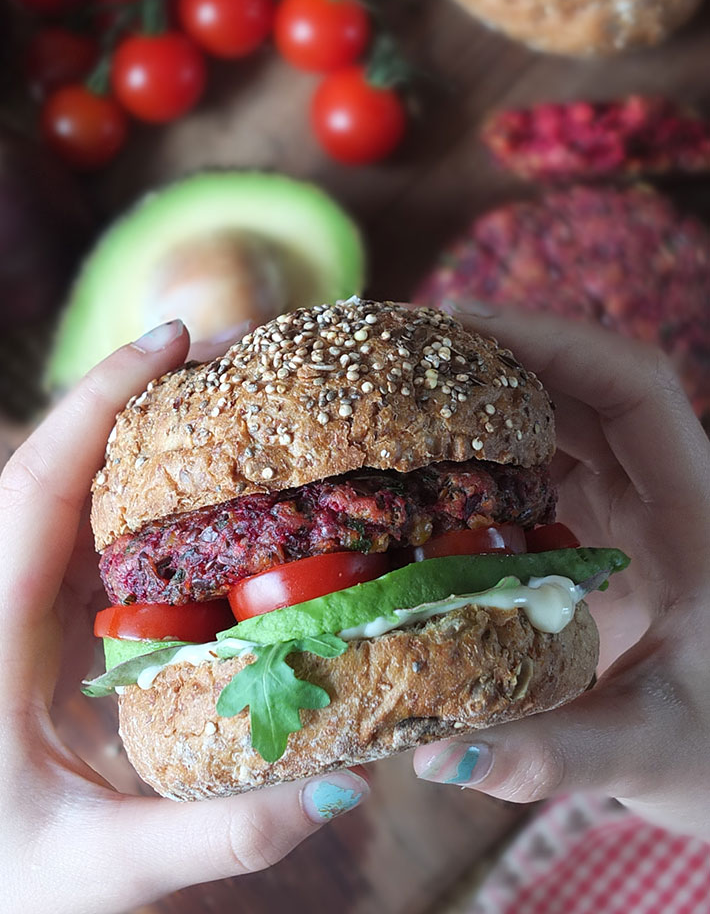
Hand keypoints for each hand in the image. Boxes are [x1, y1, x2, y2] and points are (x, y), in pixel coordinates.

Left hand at [0, 320, 367, 913]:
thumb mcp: (102, 869)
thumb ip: (220, 834)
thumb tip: (345, 786)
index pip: (39, 480)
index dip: (101, 397)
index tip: (170, 339)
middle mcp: (7, 596)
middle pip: (72, 461)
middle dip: (148, 394)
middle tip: (240, 350)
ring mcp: (35, 605)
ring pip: (92, 491)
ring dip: (160, 435)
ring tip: (244, 397)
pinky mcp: (63, 624)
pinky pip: (112, 537)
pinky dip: (167, 496)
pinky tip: (227, 490)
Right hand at [413, 302, 709, 840]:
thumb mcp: (653, 753)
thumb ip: (556, 755)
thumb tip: (433, 752)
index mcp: (696, 513)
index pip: (636, 387)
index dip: (557, 341)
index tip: (468, 325)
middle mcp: (660, 495)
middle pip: (581, 390)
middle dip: (498, 357)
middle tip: (402, 352)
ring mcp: (627, 514)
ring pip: (555, 427)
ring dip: (485, 405)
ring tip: (400, 399)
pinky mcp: (596, 539)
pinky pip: (535, 477)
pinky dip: (482, 464)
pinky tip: (425, 479)